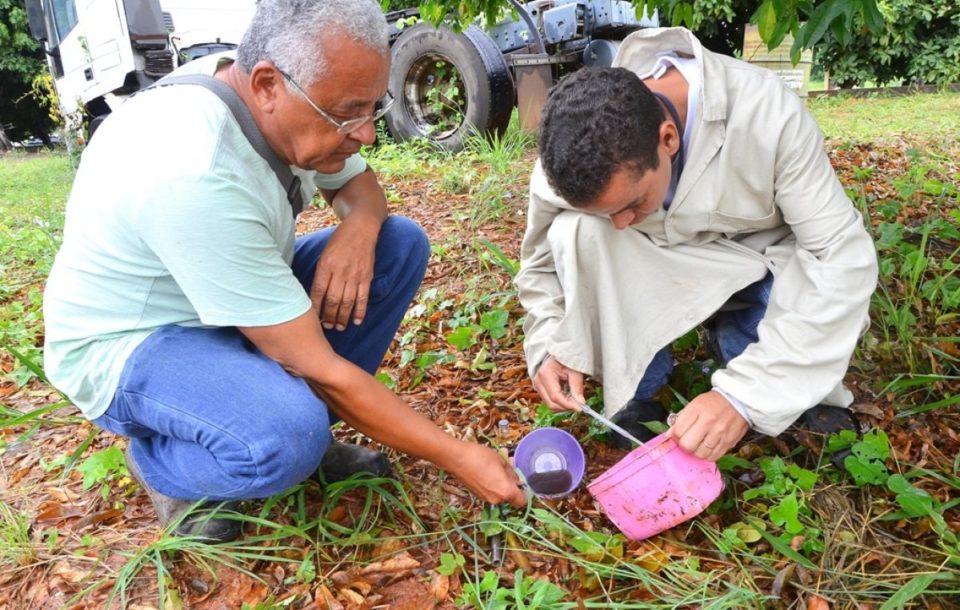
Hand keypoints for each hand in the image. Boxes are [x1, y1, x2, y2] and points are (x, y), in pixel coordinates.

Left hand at [310, 215, 379, 329]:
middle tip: (327, 327)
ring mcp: (355, 275)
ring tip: (339, 327)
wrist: (361, 229)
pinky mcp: (367, 277)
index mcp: (326, 265)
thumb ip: (321, 273)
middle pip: (333, 300)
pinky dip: (360, 311)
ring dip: (343, 317)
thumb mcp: (324, 254)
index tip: (312, 318)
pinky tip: (357, 321)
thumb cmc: (339, 241)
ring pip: (347, 302)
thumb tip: (316, 295)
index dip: (315, 307)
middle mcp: (340, 271)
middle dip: (329, 317)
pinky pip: (363, 298)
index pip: (318, 291)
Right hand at [451, 443, 526, 507]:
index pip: (522, 502)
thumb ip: (512, 474)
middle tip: (507, 472)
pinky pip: (491, 493)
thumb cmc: (481, 457)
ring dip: (501, 485)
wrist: (457, 459)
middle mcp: (497, 500)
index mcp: (506, 492)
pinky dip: (492, 486)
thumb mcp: (502, 461)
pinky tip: (486, 473)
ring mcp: (486, 499)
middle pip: (510, 498)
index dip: (524, 493)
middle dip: (511, 487)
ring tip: (495, 470)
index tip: (522, 483)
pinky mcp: (477, 496)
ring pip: (500, 495)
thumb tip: (518, 481)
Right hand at [531, 355, 584, 411]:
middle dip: (566, 406)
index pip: (556, 397)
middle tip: (579, 404)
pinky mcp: (540, 388)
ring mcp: (537, 385)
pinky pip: (549, 400)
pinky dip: (560, 401)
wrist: (556, 351)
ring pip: (550, 404)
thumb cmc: (565, 357)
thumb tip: (581, 403)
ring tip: (573, 396)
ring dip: (563, 404)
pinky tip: (567, 393)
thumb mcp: (574, 370)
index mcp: (545, 374)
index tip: (580, 408)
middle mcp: (538, 382)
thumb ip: (577, 387)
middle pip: (551, 404)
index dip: (568, 405)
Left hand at [669, 390, 748, 460]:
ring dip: (695, 452)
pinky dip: (707, 455)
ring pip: (700, 454)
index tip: (677, 435)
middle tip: (686, 441)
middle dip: (683, 445)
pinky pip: (713, 457)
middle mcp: (709, 422)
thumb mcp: (694, 404)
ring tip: (697, 445)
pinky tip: (706, 448)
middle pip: (687, 445)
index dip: (674, 436)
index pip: (678, 431)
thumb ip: (681, 419)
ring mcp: (720, 434)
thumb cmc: (713, 403)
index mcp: (698, 410)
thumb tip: (670, 435)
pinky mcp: (728, 443)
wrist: (738, 401)